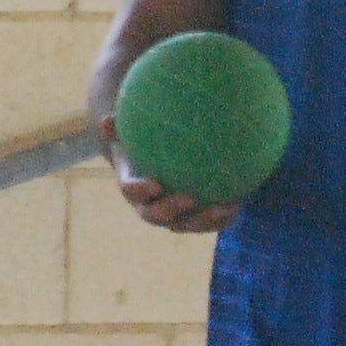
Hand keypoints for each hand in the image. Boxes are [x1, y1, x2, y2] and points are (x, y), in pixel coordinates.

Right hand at [103, 114, 238, 234]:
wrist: (154, 164)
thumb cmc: (141, 143)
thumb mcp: (130, 131)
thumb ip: (119, 126)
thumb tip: (106, 120)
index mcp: (133, 187)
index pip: (131, 191)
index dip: (140, 191)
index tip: (155, 183)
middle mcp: (150, 206)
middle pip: (155, 216)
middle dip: (170, 211)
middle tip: (188, 198)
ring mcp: (172, 216)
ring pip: (186, 224)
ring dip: (203, 220)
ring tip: (222, 207)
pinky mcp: (193, 218)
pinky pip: (208, 221)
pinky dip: (222, 216)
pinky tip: (239, 202)